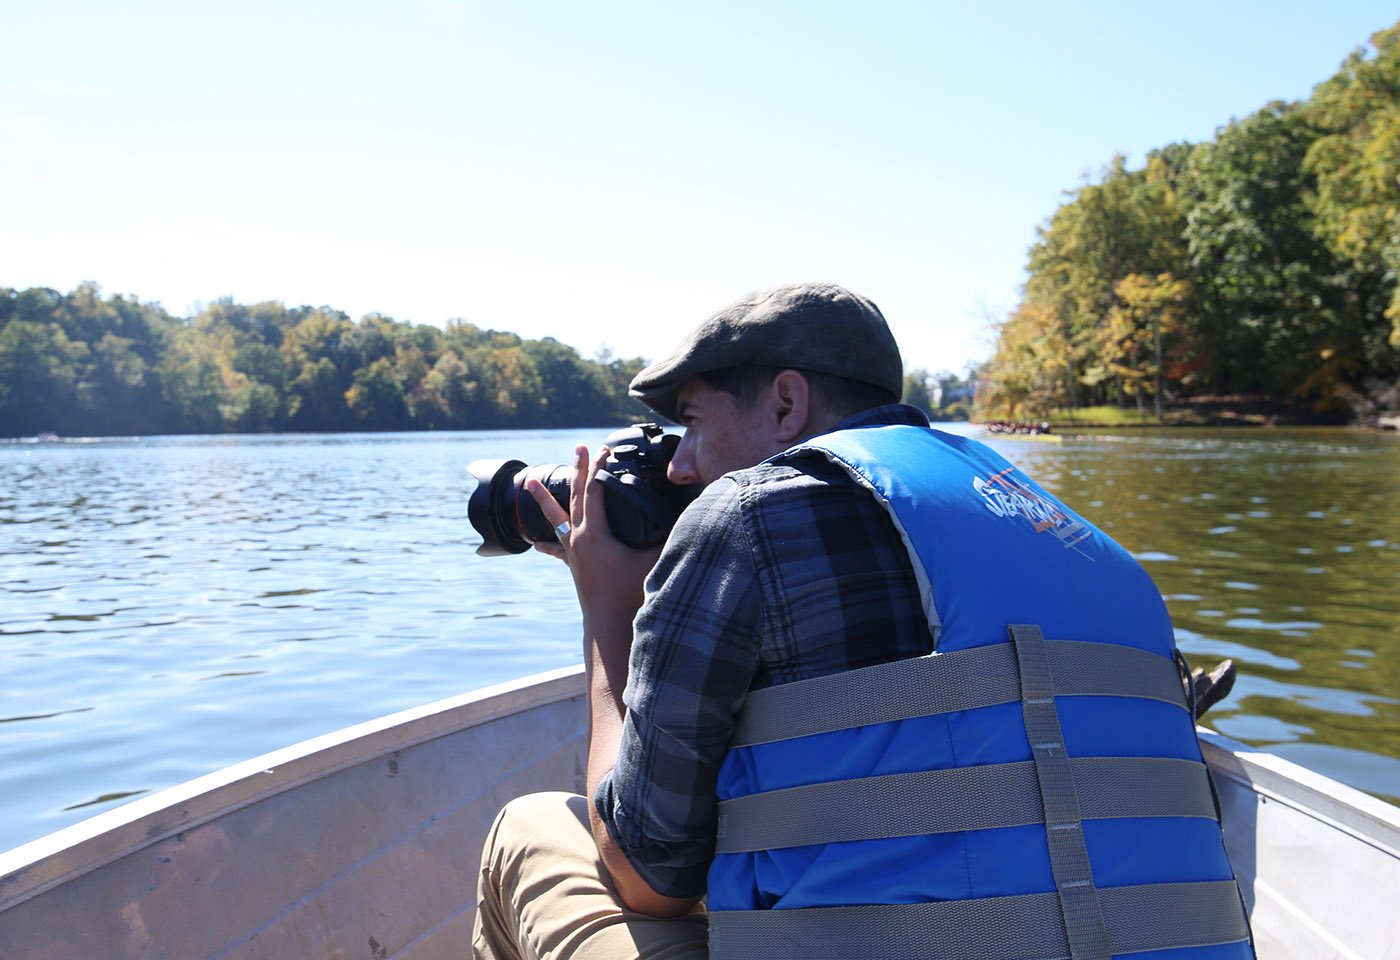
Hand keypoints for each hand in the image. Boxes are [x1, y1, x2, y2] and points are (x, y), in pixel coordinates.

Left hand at [526, 445, 663, 620]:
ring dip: (544, 498)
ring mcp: (573, 552)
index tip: (606, 450)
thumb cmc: (630, 595)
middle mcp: (578, 539)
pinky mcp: (574, 565)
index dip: (601, 468)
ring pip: (556, 517)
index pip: (595, 490)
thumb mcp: (653, 562)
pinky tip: (536, 542)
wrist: (608, 625)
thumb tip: (690, 517)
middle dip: (578, 469)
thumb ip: (668, 537)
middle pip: (574, 495)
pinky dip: (549, 540)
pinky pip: (558, 546)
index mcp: (594, 533)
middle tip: (579, 447)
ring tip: (530, 481)